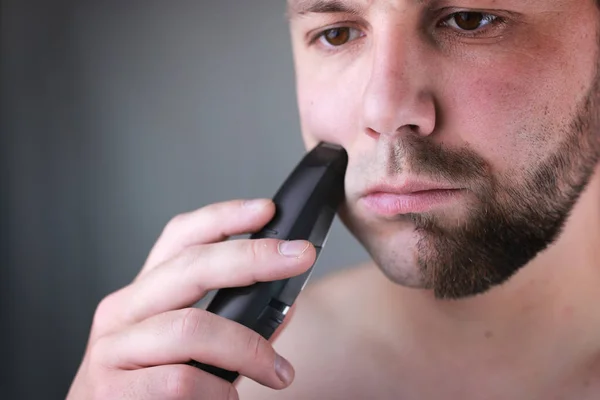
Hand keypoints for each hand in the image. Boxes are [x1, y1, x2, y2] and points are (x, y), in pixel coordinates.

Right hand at [66, 198, 315, 398]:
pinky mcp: (113, 391)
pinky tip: (230, 399)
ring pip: (192, 328)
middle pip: (190, 266)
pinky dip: (218, 391)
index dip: (223, 217)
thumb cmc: (149, 387)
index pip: (180, 237)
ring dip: (248, 348)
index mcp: (144, 293)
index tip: (266, 209)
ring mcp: (113, 349)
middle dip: (251, 257)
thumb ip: (230, 324)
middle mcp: (123, 311)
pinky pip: (181, 380)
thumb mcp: (184, 346)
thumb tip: (284, 306)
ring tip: (279, 372)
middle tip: (297, 257)